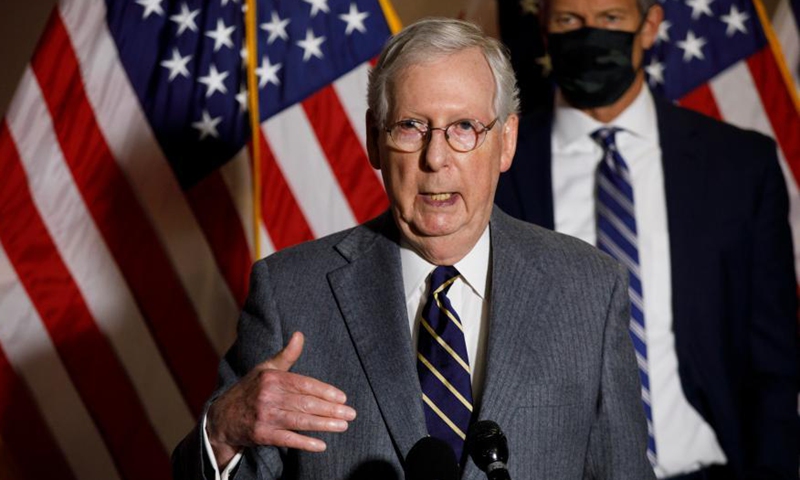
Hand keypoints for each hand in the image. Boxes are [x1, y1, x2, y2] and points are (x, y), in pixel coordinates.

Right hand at [206, 332, 356, 467]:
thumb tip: (300, 334)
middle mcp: (268, 396)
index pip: (304, 384)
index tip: (342, 398)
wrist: (222, 417)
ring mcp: (264, 417)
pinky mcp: (261, 435)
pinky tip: (321, 445)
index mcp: (272, 378)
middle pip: (305, 403)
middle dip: (330, 410)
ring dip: (324, 425)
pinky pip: (287, 439)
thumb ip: (287, 355)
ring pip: (299, 421)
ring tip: (343, 426)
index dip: (325, 391)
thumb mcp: (265, 368)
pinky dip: (304, 443)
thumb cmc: (250, 389)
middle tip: (350, 414)